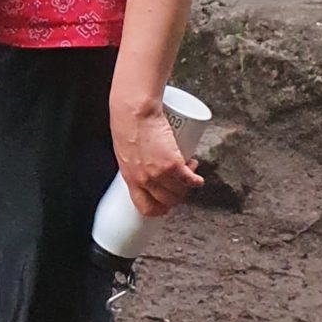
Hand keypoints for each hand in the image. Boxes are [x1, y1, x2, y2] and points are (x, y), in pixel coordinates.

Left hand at [110, 103, 201, 218]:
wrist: (134, 111)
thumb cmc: (126, 124)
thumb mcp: (125, 151)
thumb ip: (134, 163)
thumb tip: (144, 168)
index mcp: (130, 178)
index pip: (145, 207)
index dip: (158, 209)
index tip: (165, 205)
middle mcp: (144, 180)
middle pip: (167, 201)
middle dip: (177, 196)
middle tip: (180, 184)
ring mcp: (159, 173)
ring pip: (180, 191)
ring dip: (187, 186)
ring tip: (188, 171)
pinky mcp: (173, 164)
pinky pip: (189, 180)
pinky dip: (196, 180)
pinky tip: (197, 176)